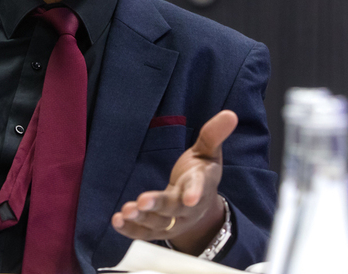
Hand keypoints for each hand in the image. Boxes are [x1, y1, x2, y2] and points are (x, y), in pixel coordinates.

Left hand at [111, 110, 237, 254]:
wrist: (198, 203)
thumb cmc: (200, 172)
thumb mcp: (208, 151)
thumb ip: (214, 134)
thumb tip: (230, 114)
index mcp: (202, 185)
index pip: (200, 188)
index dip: (195, 192)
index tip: (191, 198)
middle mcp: (188, 208)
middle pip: (174, 208)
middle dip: (158, 205)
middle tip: (142, 201)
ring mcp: (174, 221)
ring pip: (158, 224)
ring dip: (142, 219)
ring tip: (126, 211)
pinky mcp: (159, 229)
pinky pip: (145, 233)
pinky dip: (131, 230)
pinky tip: (117, 222)